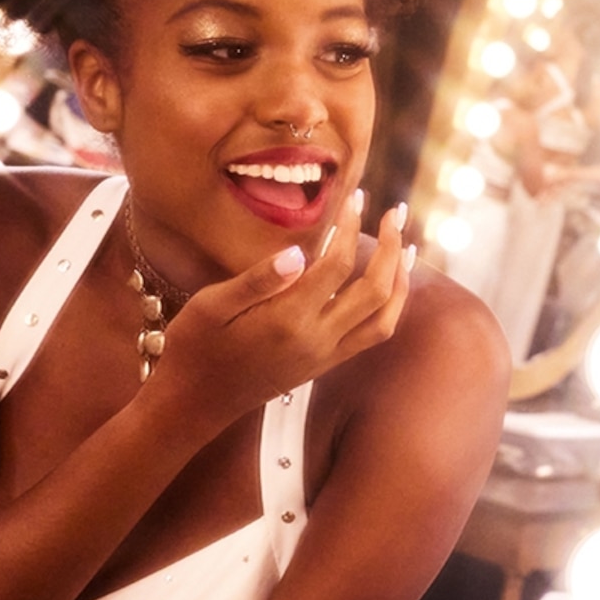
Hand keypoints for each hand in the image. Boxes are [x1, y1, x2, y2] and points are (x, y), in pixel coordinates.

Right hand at [142, 189, 411, 428]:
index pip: (336, 265)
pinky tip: (389, 284)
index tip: (355, 197)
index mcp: (286, 320)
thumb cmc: (194, 347)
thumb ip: (257, 280)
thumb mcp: (211, 306)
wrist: (194, 403)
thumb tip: (297, 252)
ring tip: (405, 245)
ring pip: (384, 318)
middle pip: (374, 290)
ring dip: (400, 280)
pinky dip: (390, 306)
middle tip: (396, 212)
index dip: (350, 227)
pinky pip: (372, 336)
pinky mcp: (325, 366)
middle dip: (391, 247)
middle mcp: (316, 341)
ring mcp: (325, 357)